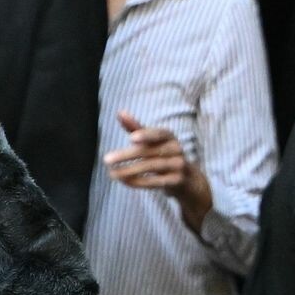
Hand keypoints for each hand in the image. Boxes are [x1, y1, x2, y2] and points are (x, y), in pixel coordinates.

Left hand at [104, 108, 211, 233]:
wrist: (188, 181)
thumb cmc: (165, 157)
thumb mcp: (153, 142)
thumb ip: (136, 129)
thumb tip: (119, 112)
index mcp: (169, 137)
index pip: (158, 133)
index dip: (146, 135)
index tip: (131, 138)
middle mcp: (176, 149)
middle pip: (149, 152)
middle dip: (126, 156)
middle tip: (106, 159)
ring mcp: (178, 165)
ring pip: (151, 167)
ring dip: (129, 171)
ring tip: (112, 173)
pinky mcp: (177, 181)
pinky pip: (155, 182)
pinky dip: (138, 182)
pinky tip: (124, 181)